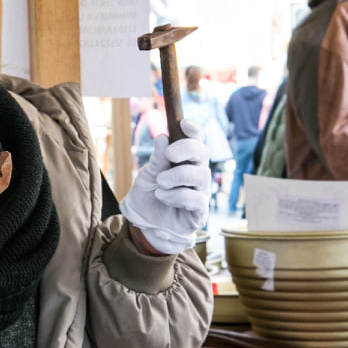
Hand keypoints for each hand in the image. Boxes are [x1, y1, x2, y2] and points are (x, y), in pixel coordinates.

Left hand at [120, 120, 207, 255]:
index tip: (183, 124)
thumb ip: (158, 158)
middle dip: (186, 149)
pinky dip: (177, 196)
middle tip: (168, 154)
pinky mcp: (200, 211)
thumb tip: (162, 137)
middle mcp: (197, 173)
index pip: (197, 139)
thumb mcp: (148, 174)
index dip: (194, 130)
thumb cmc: (149, 194)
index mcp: (186, 160)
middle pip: (203, 153)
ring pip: (201, 175)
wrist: (144, 222)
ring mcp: (201, 191)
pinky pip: (197, 199)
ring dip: (178, 176)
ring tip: (160, 183)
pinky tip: (162, 196)